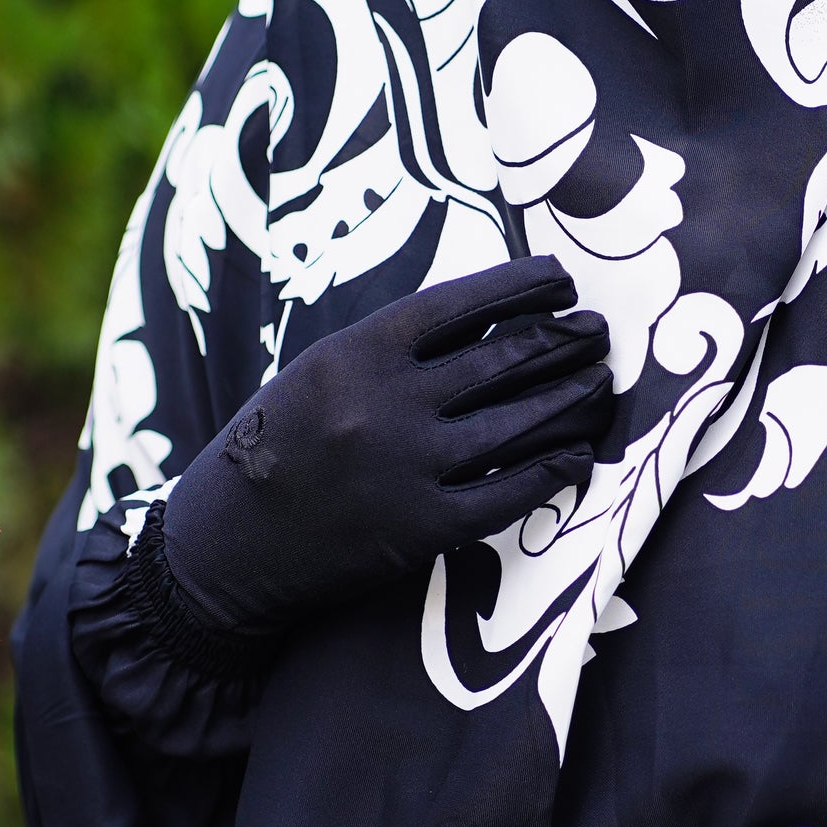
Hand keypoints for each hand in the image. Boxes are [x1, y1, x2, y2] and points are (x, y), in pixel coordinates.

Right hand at [161, 256, 610, 639]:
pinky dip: (552, 471)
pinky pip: (509, 494)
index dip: (524, 287)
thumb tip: (490, 322)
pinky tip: (578, 456)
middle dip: (563, 342)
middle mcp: (387, 404)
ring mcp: (408, 467)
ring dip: (570, 401)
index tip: (563, 280)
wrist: (226, 546)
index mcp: (357, 352)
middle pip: (503, 360)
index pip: (462, 303)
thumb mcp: (321, 373)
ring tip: (600, 385)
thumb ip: (394, 349)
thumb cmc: (276, 447)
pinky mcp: (421, 527)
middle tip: (599, 335)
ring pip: (519, 425)